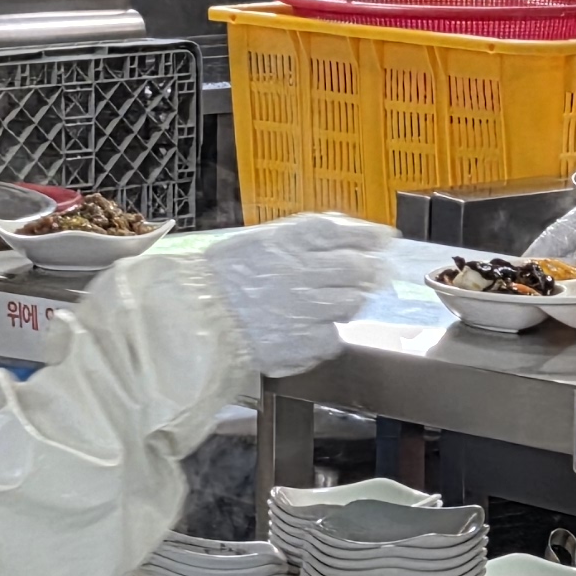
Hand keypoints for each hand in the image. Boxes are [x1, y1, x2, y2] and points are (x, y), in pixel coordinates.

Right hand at [189, 211, 395, 380]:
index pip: (344, 232)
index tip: (383, 238)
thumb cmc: (218, 280)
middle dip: (371, 269)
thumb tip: (345, 231)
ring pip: (352, 302)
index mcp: (287, 242)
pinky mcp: (305, 343)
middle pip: (357, 268)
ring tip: (337, 299)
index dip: (369, 236)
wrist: (192, 322)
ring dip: (353, 299)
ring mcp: (306, 310)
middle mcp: (302, 272)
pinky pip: (334, 335)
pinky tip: (314, 325)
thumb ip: (300, 237)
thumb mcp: (256, 242)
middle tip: (375, 271)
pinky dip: (330, 330)